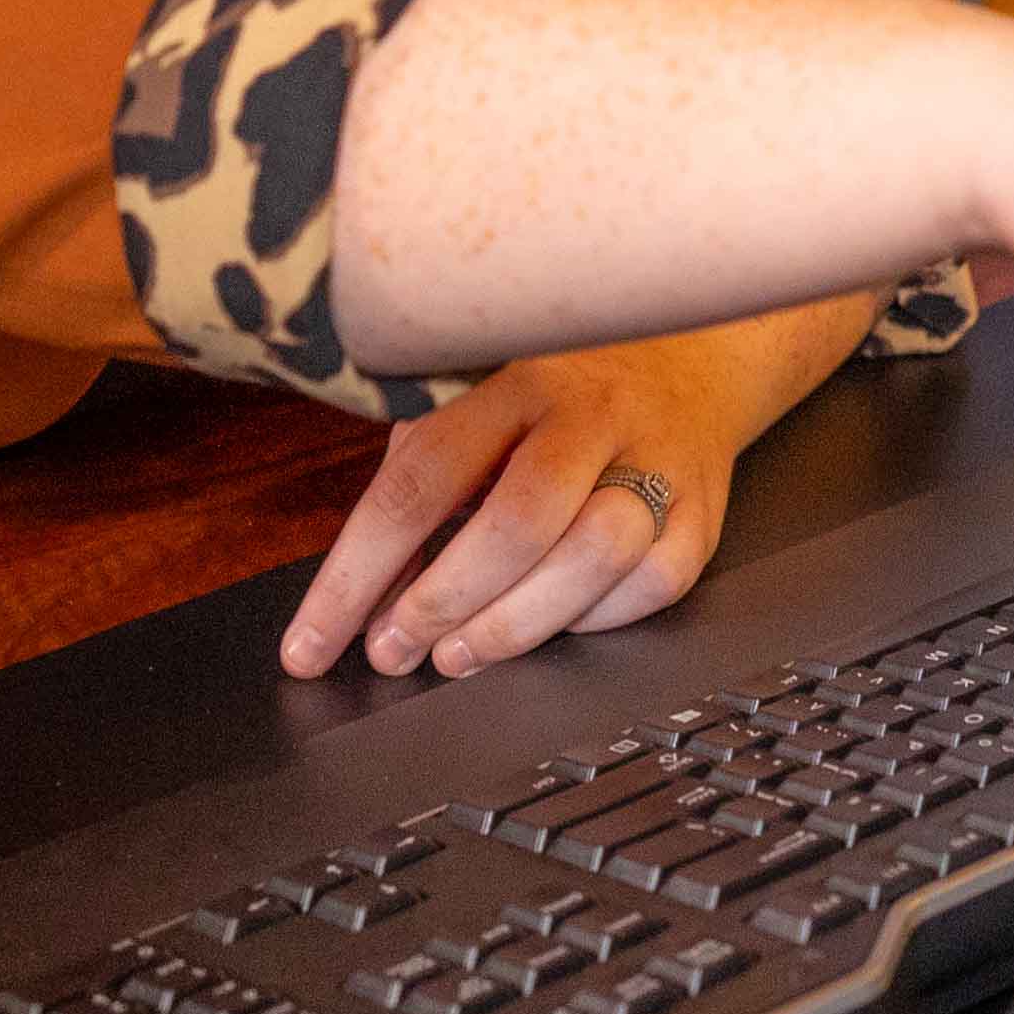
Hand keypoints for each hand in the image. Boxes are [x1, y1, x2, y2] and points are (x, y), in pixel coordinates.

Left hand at [277, 300, 851, 681]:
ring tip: (457, 656)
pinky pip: (654, 582)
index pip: (422, 478)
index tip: (311, 642)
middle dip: (440, 602)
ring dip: (514, 624)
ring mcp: (656, 459)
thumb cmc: (554, 395)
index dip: (357, 572)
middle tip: (391, 652)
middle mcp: (589, 412)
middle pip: (516, 520)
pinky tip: (552, 627)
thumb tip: (367, 598)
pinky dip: (597, 619)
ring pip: (594, 554)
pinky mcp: (703, 509)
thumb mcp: (474, 405)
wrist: (690, 358)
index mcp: (513, 376)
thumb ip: (424, 484)